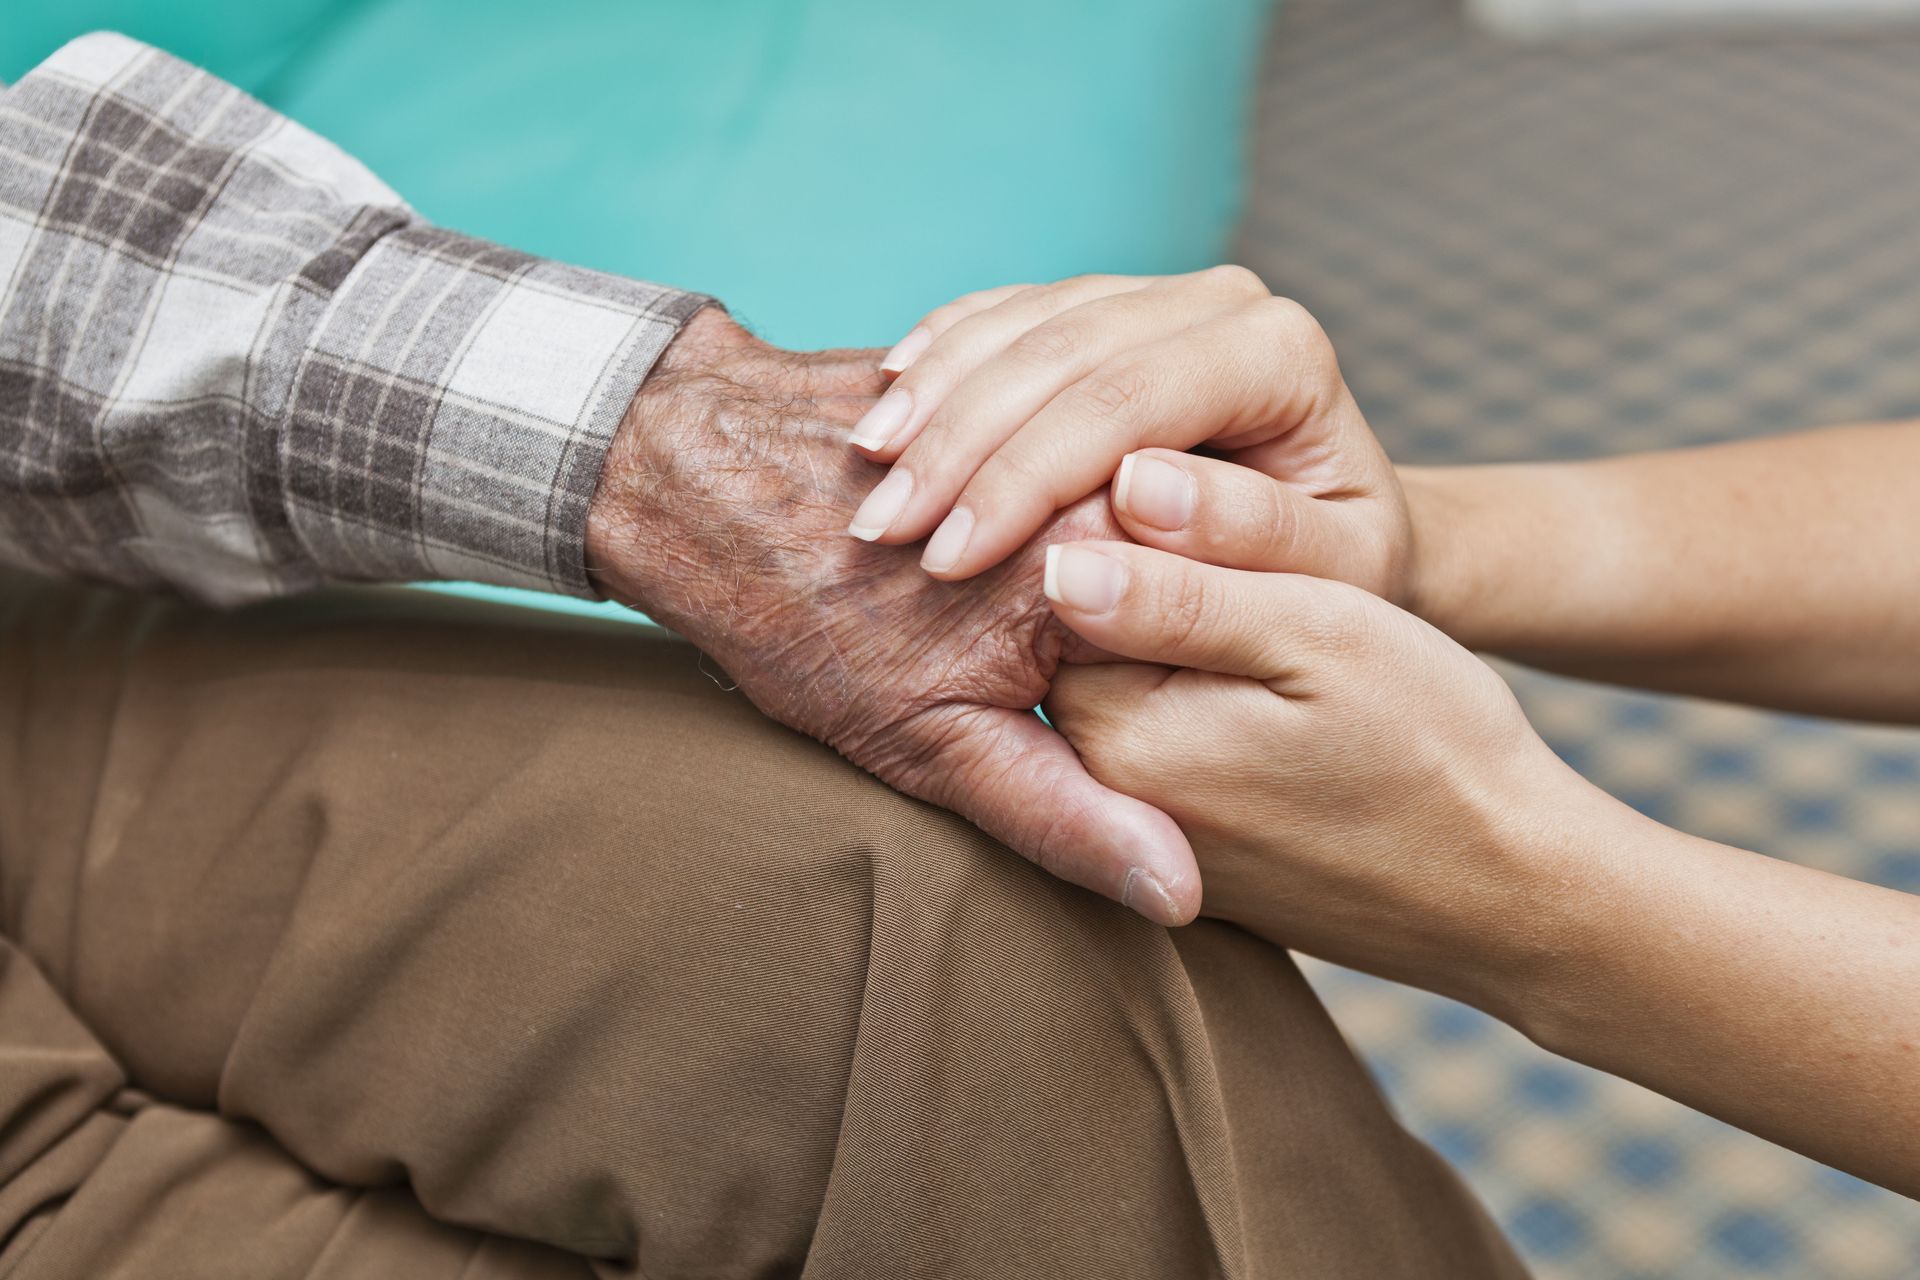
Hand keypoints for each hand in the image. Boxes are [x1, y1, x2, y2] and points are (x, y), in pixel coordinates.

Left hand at [584, 309, 1199, 923]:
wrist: (695, 471)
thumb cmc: (796, 614)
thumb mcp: (928, 745)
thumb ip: (1064, 816)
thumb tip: (1179, 893)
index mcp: (1101, 573)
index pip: (1225, 645)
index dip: (1197, 696)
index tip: (1146, 720)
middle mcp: (1099, 475)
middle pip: (1195, 565)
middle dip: (1167, 618)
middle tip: (1046, 650)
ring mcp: (1066, 410)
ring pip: (1149, 500)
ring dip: (1116, 543)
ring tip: (1002, 586)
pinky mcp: (1034, 371)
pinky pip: (1091, 436)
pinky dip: (1070, 477)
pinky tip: (1008, 514)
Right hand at [840, 269, 1410, 601]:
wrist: (1326, 546)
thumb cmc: (1323, 589)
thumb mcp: (1319, 590)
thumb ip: (1238, 553)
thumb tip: (1138, 493)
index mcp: (1280, 355)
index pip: (1128, 402)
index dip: (1028, 478)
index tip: (947, 560)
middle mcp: (1222, 302)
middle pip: (1065, 352)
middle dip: (963, 442)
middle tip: (880, 529)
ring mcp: (1156, 295)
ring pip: (1023, 323)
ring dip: (935, 397)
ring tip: (863, 471)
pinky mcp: (1102, 307)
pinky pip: (1004, 311)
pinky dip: (940, 357)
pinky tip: (882, 402)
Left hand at [1038, 537, 1610, 1002]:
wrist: (1506, 892)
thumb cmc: (1429, 748)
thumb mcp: (1315, 635)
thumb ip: (1178, 596)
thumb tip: (1058, 560)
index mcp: (1116, 730)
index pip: (1060, 578)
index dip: (1138, 522)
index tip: (1233, 523)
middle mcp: (1095, 790)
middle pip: (1079, 631)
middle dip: (1152, 577)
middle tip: (1272, 576)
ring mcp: (1131, 822)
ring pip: (1120, 677)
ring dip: (1179, 633)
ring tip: (1286, 630)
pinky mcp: (1172, 838)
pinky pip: (1155, 733)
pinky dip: (1199, 693)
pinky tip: (1278, 693)